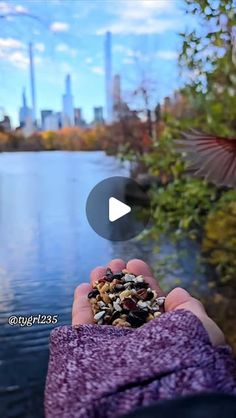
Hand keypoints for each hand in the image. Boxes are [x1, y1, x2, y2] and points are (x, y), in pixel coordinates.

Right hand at [72, 258, 224, 345]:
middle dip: (120, 282)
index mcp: (162, 335)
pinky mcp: (90, 350)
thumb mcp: (200, 327)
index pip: (151, 304)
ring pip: (103, 312)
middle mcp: (137, 341)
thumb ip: (190, 309)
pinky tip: (83, 287)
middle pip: (126, 305)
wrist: (152, 391)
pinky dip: (81, 305)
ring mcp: (113, 345)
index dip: (144, 282)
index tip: (136, 263)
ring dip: (100, 289)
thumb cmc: (182, 356)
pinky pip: (83, 325)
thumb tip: (177, 293)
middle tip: (115, 262)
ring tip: (99, 269)